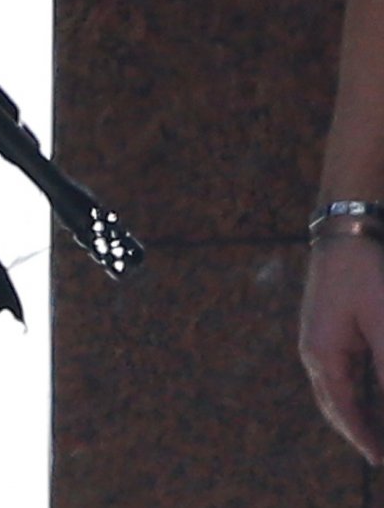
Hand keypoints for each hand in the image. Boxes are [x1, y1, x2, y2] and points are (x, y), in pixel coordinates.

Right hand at [302, 235, 383, 462]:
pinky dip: (359, 391)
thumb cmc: (365, 276)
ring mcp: (319, 341)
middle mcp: (315, 352)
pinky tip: (373, 395)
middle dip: (358, 430)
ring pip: (339, 390)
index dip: (364, 438)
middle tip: (379, 453)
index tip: (379, 461)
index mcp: (323, 356)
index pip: (346, 410)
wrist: (345, 231)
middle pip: (336, 405)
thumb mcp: (383, 326)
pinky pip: (343, 372)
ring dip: (360, 412)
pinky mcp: (329, 330)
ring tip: (378, 430)